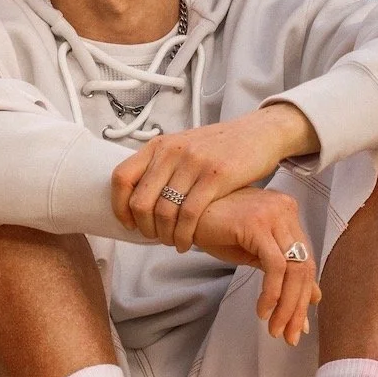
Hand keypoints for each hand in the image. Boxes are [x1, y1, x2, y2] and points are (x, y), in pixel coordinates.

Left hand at [109, 103, 316, 250]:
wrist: (259, 133)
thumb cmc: (219, 146)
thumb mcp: (184, 146)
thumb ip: (161, 165)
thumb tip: (137, 195)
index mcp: (159, 145)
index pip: (122, 177)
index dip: (119, 206)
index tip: (127, 223)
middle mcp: (172, 151)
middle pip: (140, 201)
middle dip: (144, 228)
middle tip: (154, 238)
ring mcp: (193, 163)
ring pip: (164, 212)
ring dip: (165, 236)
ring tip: (173, 242)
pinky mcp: (215, 176)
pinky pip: (189, 214)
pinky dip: (184, 235)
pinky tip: (187, 242)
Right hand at [189, 189, 319, 345]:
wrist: (182, 215)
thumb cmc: (215, 230)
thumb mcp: (254, 252)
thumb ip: (283, 270)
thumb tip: (313, 297)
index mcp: (287, 214)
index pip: (305, 260)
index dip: (305, 296)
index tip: (299, 325)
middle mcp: (285, 210)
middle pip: (303, 266)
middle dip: (298, 306)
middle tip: (290, 336)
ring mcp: (273, 214)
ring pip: (293, 268)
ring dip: (286, 306)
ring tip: (275, 329)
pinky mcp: (257, 223)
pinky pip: (275, 265)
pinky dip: (272, 292)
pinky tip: (262, 310)